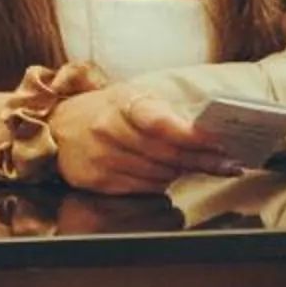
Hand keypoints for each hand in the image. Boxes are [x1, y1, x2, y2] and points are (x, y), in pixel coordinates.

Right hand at [48, 83, 236, 193]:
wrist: (56, 126)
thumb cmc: (104, 110)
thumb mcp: (131, 98)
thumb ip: (165, 114)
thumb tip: (207, 133)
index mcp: (122, 102)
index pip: (158, 121)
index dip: (189, 134)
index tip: (217, 142)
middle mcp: (108, 129)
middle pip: (166, 153)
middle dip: (202, 159)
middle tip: (229, 161)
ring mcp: (101, 157)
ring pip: (158, 174)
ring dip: (185, 171)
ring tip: (205, 166)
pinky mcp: (96, 180)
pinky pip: (143, 187)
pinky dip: (161, 182)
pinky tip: (170, 175)